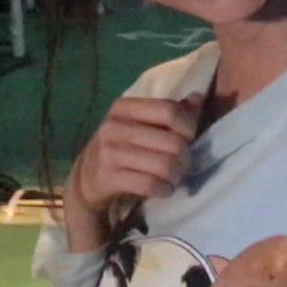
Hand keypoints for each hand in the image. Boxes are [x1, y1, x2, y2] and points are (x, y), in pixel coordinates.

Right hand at [62, 93, 202, 252]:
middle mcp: (114, 126)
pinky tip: (164, 189)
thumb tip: (198, 97)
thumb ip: (172, 111)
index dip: (188, 127)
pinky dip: (164, 189)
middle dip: (186, 157)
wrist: (87, 176)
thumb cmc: (123, 145)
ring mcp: (109, 153)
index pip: (170, 111)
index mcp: (125, 107)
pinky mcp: (108, 178)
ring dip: (177, 175)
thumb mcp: (142, 123)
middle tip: (183, 164)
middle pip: (173, 142)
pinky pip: (149, 184)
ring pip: (164, 165)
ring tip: (174, 177)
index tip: (188, 138)